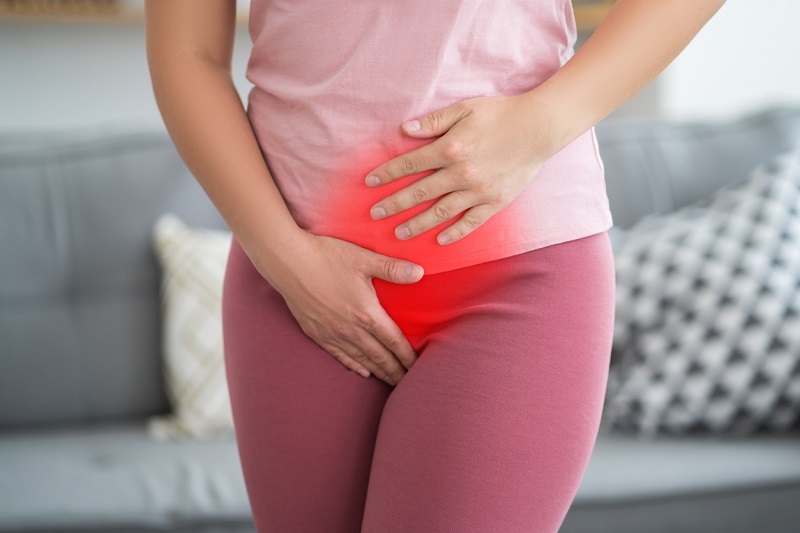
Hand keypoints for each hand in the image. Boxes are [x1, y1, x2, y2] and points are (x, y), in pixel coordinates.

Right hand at [266, 231, 424, 386]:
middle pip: (380, 357)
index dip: (407, 357)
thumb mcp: (363, 259)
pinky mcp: (317, 333)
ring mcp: (333, 334)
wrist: (288, 263)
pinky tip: (363, 371)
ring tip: (391, 382)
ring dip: (379, 372)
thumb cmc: (327, 257)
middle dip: (396, 371)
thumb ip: (393, 269)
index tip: (418, 367)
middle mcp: (351, 329)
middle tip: (409, 383)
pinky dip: (354, 366)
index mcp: (366, 313)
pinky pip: (340, 356)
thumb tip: (420, 273)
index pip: (394, 341)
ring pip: (361, 360)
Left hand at [364, 94, 551, 245]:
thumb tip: (404, 130)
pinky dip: (455, 232)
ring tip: (400, 233)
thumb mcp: (465, 109)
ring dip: (418, 224)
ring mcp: (478, 191)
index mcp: (450, 149)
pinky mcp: (495, 202)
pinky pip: (471, 222)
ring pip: (441, 212)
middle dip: (394, 204)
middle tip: (375, 215)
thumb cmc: (501, 114)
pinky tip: (440, 240)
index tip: (370, 183)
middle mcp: (461, 173)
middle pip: (419, 192)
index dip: (387, 174)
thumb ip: (433, 122)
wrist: (540, 127)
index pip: (409, 164)